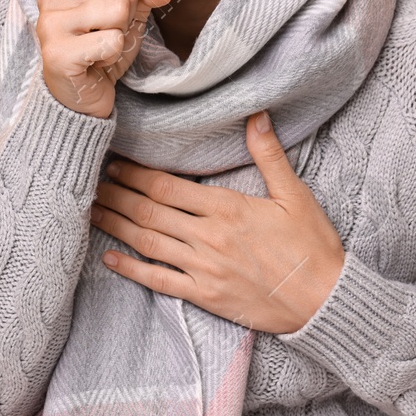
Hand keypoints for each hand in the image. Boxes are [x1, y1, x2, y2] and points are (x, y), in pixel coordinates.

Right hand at [37, 0, 170, 118]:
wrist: (82, 91)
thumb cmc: (103, 42)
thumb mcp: (130, 7)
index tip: (110, 10)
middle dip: (127, 14)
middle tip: (105, 32)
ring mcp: (49, 22)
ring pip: (119, 9)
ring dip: (120, 34)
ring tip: (101, 45)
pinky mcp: (57, 53)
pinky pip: (112, 41)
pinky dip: (113, 55)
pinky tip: (95, 61)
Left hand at [89, 110, 345, 334]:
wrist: (325, 299)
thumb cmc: (312, 246)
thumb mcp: (295, 194)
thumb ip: (269, 154)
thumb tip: (256, 115)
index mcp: (227, 208)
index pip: (168, 187)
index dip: (137, 174)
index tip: (116, 163)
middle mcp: (208, 237)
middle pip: (150, 212)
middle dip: (118, 195)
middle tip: (91, 183)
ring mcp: (204, 269)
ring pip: (148, 243)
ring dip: (117, 225)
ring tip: (92, 211)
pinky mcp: (205, 296)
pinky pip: (159, 281)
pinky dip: (132, 270)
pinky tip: (111, 258)